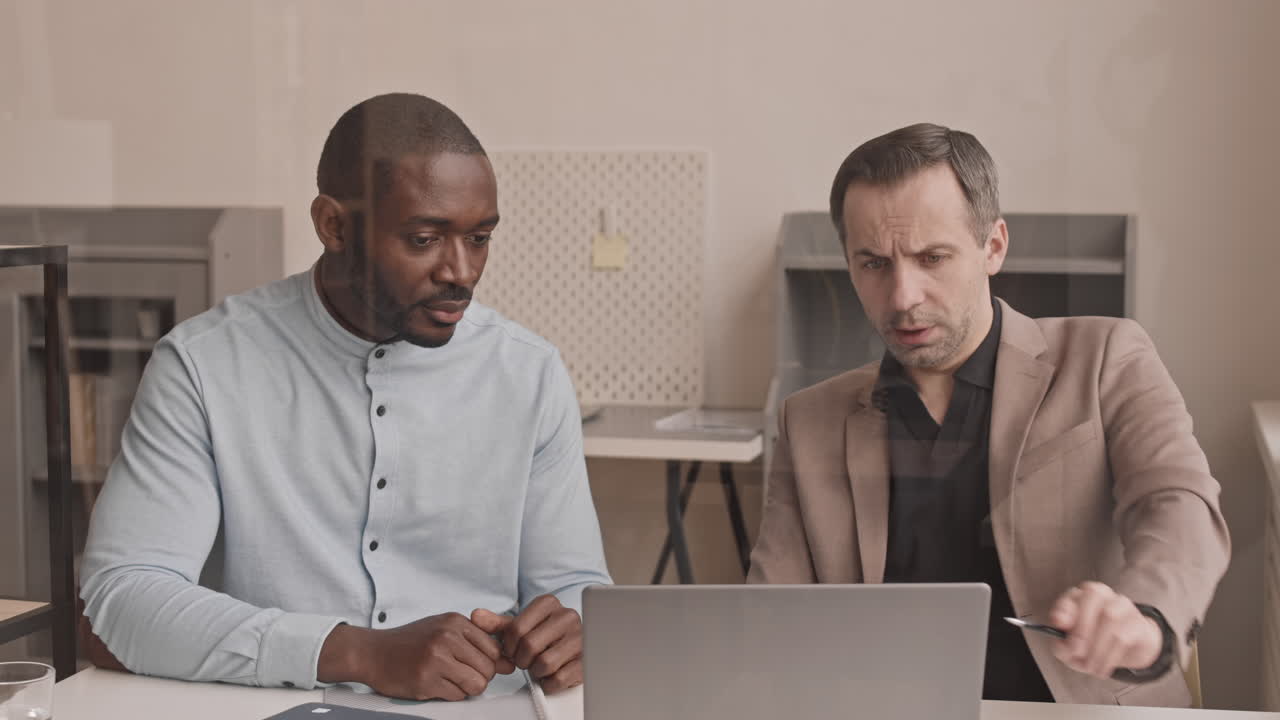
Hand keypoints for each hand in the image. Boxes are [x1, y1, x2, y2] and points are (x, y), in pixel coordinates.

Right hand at [319, 613, 515, 700]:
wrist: (372, 652)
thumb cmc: (409, 641)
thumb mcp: (443, 628)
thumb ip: (476, 641)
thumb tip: (509, 662)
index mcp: (454, 622)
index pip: (494, 648)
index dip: (490, 662)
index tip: (478, 665)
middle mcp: (447, 638)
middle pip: (488, 668)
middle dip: (480, 677)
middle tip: (461, 674)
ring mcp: (436, 659)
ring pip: (477, 684)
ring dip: (468, 688)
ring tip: (451, 680)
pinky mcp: (426, 681)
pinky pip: (458, 696)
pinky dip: (452, 695)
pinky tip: (438, 685)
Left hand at [472, 594, 582, 692]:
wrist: (572, 644)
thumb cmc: (543, 635)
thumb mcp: (519, 626)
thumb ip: (496, 623)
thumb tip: (475, 616)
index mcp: (549, 603)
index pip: (516, 628)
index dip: (509, 645)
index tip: (514, 648)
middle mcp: (568, 616)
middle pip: (530, 646)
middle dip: (522, 659)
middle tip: (526, 659)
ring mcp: (580, 637)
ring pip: (545, 663)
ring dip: (536, 671)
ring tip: (540, 665)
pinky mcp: (586, 660)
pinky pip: (559, 678)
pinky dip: (549, 682)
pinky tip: (552, 673)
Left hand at [1047, 582, 1162, 678]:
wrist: (1127, 650)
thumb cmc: (1092, 644)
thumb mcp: (1071, 648)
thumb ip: (1061, 643)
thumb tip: (1062, 638)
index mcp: (1080, 597)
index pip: (1072, 594)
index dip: (1065, 608)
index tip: (1059, 625)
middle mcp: (1102, 595)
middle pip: (1093, 597)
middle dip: (1082, 627)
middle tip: (1076, 653)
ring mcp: (1122, 605)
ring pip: (1110, 616)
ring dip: (1096, 647)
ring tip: (1089, 667)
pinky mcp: (1138, 623)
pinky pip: (1124, 636)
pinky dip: (1109, 656)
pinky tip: (1102, 669)